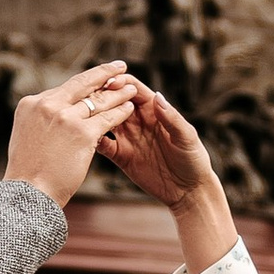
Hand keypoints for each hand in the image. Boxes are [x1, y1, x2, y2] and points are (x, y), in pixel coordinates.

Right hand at [3, 63, 141, 206]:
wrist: (28, 193)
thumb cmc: (28, 173)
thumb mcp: (27, 136)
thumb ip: (42, 120)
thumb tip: (55, 112)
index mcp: (31, 104)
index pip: (64, 89)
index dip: (85, 81)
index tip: (97, 76)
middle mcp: (47, 105)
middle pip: (82, 84)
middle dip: (104, 73)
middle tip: (119, 66)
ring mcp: (65, 117)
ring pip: (97, 100)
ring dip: (117, 92)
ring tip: (131, 87)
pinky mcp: (82, 133)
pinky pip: (107, 118)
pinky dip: (121, 112)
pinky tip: (129, 109)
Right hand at [95, 86, 237, 273]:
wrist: (188, 191)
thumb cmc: (193, 160)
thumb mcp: (186, 137)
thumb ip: (171, 118)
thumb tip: (157, 97)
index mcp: (154, 111)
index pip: (134, 90)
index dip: (122, 84)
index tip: (109, 82)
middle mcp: (138, 121)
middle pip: (115, 102)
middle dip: (102, 96)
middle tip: (87, 94)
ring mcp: (128, 138)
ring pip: (106, 121)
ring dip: (94, 116)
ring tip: (80, 113)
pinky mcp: (121, 157)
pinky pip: (103, 146)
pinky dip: (93, 140)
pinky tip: (83, 138)